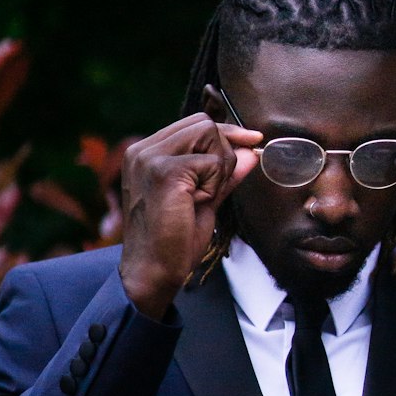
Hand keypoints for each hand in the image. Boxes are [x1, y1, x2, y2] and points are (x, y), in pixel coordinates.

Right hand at [118, 113, 261, 317]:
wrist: (153, 272)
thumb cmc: (173, 242)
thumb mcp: (204, 200)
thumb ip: (224, 174)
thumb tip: (251, 151)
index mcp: (146, 152)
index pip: (194, 123)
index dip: (227, 133)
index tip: (253, 141)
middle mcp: (143, 149)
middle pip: (204, 124)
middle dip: (223, 153)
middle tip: (212, 190)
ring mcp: (150, 158)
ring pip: (209, 135)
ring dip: (218, 169)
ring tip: (201, 198)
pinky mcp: (165, 172)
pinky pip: (212, 162)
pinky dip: (214, 185)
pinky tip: (196, 204)